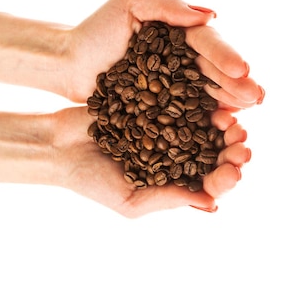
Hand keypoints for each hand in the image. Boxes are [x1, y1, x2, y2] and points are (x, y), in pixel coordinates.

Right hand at [50, 106, 249, 217]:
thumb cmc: (90, 180)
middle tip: (243, 143)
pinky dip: (199, 100)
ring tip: (231, 120)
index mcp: (174, 180)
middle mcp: (176, 152)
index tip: (236, 171)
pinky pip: (183, 98)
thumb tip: (213, 204)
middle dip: (232, 149)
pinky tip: (209, 99)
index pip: (209, 182)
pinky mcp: (156, 100)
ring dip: (222, 124)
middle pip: (214, 152)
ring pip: (204, 124)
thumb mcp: (130, 200)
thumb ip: (168, 199)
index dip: (226, 177)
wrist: (60, 145)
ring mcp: (167, 124)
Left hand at [60, 0, 263, 108]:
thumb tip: (211, 16)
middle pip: (215, 70)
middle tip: (257, 96)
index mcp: (179, 32)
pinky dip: (210, 120)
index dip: (227, 56)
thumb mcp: (129, 4)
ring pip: (209, 93)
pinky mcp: (164, 108)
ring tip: (249, 112)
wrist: (68, 65)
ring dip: (231, 103)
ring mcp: (176, 84)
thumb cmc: (95, 31)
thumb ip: (166, 5)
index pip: (208, 43)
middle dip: (237, 83)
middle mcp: (183, 58)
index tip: (243, 70)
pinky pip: (191, 113)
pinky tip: (226, 127)